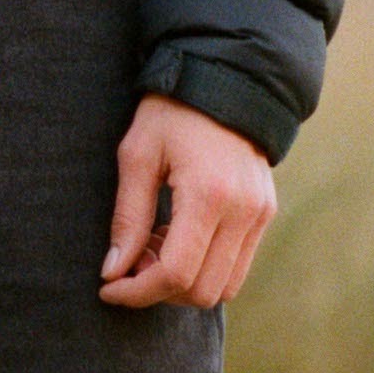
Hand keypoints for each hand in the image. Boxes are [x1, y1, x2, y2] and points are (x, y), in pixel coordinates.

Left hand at [101, 96, 278, 310]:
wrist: (226, 80)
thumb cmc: (172, 113)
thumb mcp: (137, 156)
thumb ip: (127, 218)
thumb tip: (113, 273)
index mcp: (208, 194)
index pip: (175, 274)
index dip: (137, 292)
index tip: (108, 288)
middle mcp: (243, 211)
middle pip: (201, 291)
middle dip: (159, 290)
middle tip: (130, 262)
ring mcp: (260, 215)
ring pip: (224, 287)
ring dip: (183, 283)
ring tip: (154, 247)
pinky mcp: (265, 214)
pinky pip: (237, 266)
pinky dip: (204, 267)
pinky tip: (177, 238)